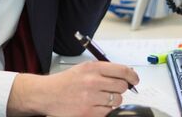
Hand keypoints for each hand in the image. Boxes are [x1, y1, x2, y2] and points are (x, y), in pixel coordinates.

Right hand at [8, 61, 138, 116]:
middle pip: (122, 86)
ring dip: (112, 100)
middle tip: (114, 89)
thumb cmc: (64, 82)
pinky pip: (108, 112)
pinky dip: (105, 109)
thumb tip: (126, 74)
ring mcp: (91, 98)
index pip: (123, 70)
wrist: (47, 94)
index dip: (132, 76)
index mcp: (92, 68)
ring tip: (100, 98)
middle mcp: (93, 82)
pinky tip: (96, 105)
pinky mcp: (89, 112)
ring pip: (117, 101)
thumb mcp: (83, 69)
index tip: (134, 79)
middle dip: (120, 89)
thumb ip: (103, 70)